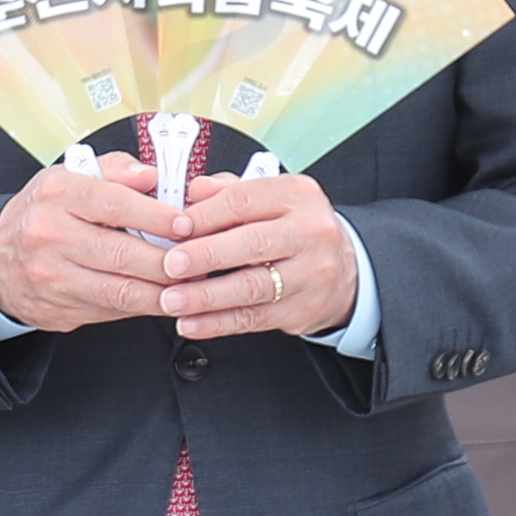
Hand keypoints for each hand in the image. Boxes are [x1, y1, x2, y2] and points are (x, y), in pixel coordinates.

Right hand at [0, 151, 177, 331]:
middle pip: (123, 253)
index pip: (115, 204)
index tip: (187, 224)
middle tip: (200, 260)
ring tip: (191, 286)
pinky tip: (163, 299)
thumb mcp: (71, 176)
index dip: (157, 216)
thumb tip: (152, 176)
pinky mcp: (59, 310)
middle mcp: (50, 236)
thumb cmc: (44, 212)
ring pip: (121, 291)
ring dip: (164, 292)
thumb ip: (116, 170)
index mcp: (58, 195)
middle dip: (169, 261)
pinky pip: (112, 311)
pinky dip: (143, 307)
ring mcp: (53, 277)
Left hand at [150, 167, 360, 341]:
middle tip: (171, 265)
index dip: (203, 216)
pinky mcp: (304, 309)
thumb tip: (192, 192)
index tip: (173, 228)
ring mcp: (311, 274)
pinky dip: (219, 323)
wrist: (345, 267)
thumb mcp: (270, 197)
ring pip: (252, 287)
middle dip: (205, 256)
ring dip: (206, 297)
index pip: (243, 201)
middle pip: (252, 244)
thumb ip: (229, 192)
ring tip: (173, 300)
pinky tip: (193, 323)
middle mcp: (310, 233)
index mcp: (296, 195)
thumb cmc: (294, 228)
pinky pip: (255, 318)